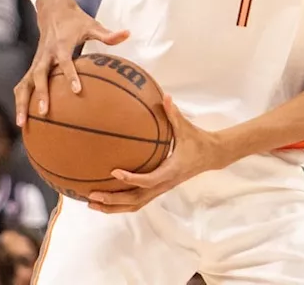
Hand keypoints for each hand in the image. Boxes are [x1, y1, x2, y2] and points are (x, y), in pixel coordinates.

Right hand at [13, 0, 129, 126]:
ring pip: (24, 83)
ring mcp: (36, 61)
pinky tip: (22, 119)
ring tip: (21, 124)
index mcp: (61, 45)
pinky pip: (23, 85)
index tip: (76, 91)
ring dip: (22, 103)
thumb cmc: (75, 20)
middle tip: (44, 112)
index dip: (71, 75)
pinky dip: (21, 101)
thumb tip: (127, 34)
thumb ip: (108, 34)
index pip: (65, 62)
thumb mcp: (92, 25)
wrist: (52, 10)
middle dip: (41, 94)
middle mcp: (46, 55)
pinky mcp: (32, 66)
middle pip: (38, 75)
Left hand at [87, 95, 228, 212]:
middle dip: (113, 200)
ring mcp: (161, 189)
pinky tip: (106, 199)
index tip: (113, 172)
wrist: (211, 156)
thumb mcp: (187, 128)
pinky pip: (138, 201)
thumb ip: (174, 114)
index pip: (149, 180)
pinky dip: (121, 204)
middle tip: (92, 195)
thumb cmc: (198, 141)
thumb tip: (165, 96)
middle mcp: (165, 184)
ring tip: (92, 203)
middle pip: (137, 199)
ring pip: (135, 205)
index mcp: (171, 170)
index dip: (132, 179)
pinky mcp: (159, 189)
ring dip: (114, 207)